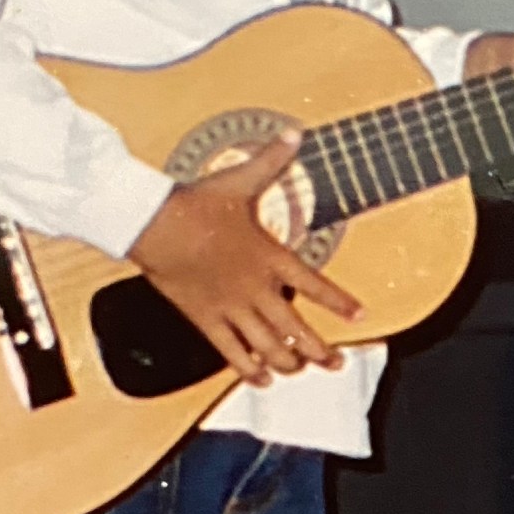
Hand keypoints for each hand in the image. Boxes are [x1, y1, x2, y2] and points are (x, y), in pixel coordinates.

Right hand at [127, 129, 360, 387]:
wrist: (153, 225)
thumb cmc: (198, 202)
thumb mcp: (241, 179)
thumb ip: (273, 159)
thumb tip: (295, 133)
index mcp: (270, 257)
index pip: (315, 285)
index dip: (340, 303)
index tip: (361, 315)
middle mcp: (255, 288)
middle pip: (296, 329)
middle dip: (320, 350)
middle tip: (338, 362)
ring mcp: (230, 307)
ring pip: (267, 346)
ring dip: (290, 362)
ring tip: (305, 371)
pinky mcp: (204, 319)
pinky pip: (230, 352)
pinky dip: (248, 368)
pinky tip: (261, 380)